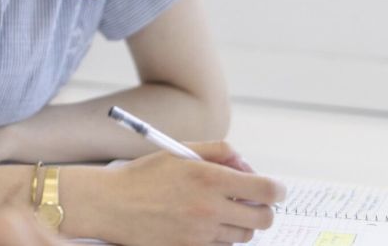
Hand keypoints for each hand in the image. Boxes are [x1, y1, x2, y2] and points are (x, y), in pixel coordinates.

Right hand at [86, 141, 285, 245]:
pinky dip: (220, 237)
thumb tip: (245, 165)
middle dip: (262, 209)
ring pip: (245, 235)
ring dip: (240, 223)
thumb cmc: (143, 176)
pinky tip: (202, 224)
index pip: (266, 189)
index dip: (277, 190)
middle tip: (250, 202)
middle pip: (263, 218)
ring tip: (219, 211)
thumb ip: (218, 151)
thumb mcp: (178, 152)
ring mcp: (202, 232)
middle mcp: (210, 206)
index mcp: (209, 177)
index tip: (274, 190)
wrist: (110, 205)